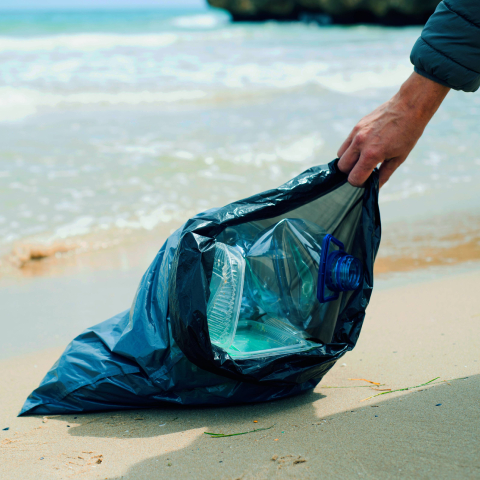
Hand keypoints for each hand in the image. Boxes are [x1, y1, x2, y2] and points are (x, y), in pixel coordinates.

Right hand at [337, 72, 449, 187]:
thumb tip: (374, 187)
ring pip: (340, 156)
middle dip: (352, 173)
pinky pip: (345, 144)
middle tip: (365, 171)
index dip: (360, 183)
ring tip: (362, 159)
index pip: (354, 178)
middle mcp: (360, 144)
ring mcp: (356, 133)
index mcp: (372, 154)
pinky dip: (350, 150)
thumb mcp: (399, 158)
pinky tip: (363, 148)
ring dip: (349, 161)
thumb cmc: (408, 133)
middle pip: (343, 168)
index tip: (368, 181)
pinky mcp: (356, 126)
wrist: (410, 106)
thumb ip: (384, 174)